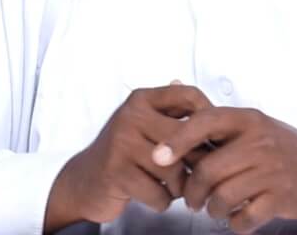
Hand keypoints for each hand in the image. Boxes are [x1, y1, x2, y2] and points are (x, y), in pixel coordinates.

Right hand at [44, 84, 211, 231]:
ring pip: (174, 168)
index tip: (211, 136)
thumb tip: (208, 108)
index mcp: (142, 100)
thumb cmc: (123, 153)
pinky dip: (163, 201)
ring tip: (174, 187)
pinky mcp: (116, 173)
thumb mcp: (145, 124)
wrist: (85, 180)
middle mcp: (131, 116)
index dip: (208, 115)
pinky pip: (159, 192)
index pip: (187, 95)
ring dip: (180, 186)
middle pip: (185, 135)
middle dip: (196, 161)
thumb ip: (173, 114)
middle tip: (197, 174)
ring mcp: (121, 143)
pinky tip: (157, 196)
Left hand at [152, 107, 296, 234]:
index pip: (205, 122)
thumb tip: (171, 86)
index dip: (178, 140)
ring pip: (222, 196)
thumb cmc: (280, 147)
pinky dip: (234, 223)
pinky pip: (244, 217)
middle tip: (191, 198)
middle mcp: (259, 142)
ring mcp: (272, 171)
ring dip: (212, 209)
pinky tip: (236, 218)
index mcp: (248, 119)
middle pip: (208, 169)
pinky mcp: (280, 198)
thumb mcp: (253, 124)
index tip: (157, 157)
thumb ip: (215, 118)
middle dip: (192, 190)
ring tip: (213, 209)